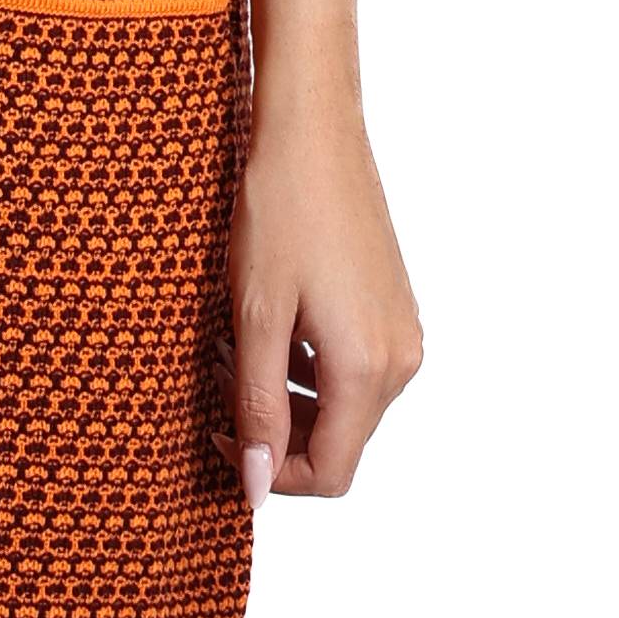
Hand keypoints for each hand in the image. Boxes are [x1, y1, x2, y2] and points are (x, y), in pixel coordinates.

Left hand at [210, 81, 423, 506]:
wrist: (313, 129)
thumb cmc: (280, 211)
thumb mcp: (255, 318)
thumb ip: (258, 408)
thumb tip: (257, 488)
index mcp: (368, 369)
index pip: (331, 473)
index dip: (271, 473)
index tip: (221, 437)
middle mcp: (400, 359)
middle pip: (339, 440)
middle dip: (273, 427)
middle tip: (217, 383)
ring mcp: (401, 329)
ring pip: (342, 403)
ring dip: (285, 393)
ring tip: (232, 349)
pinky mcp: (392, 305)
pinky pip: (351, 364)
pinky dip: (306, 362)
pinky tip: (265, 323)